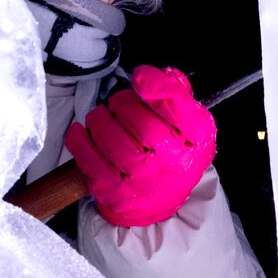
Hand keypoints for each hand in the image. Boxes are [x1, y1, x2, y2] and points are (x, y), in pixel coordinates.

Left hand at [64, 66, 216, 226]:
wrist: (160, 201)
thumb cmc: (171, 152)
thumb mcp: (187, 124)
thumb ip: (175, 93)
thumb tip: (156, 76)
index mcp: (197, 141)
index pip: (181, 110)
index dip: (158, 87)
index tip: (140, 76)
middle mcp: (174, 164)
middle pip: (146, 127)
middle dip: (123, 104)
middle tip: (117, 102)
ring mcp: (144, 182)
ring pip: (116, 143)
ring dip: (100, 120)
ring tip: (101, 116)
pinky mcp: (116, 193)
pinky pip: (90, 161)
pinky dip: (79, 140)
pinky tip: (82, 131)